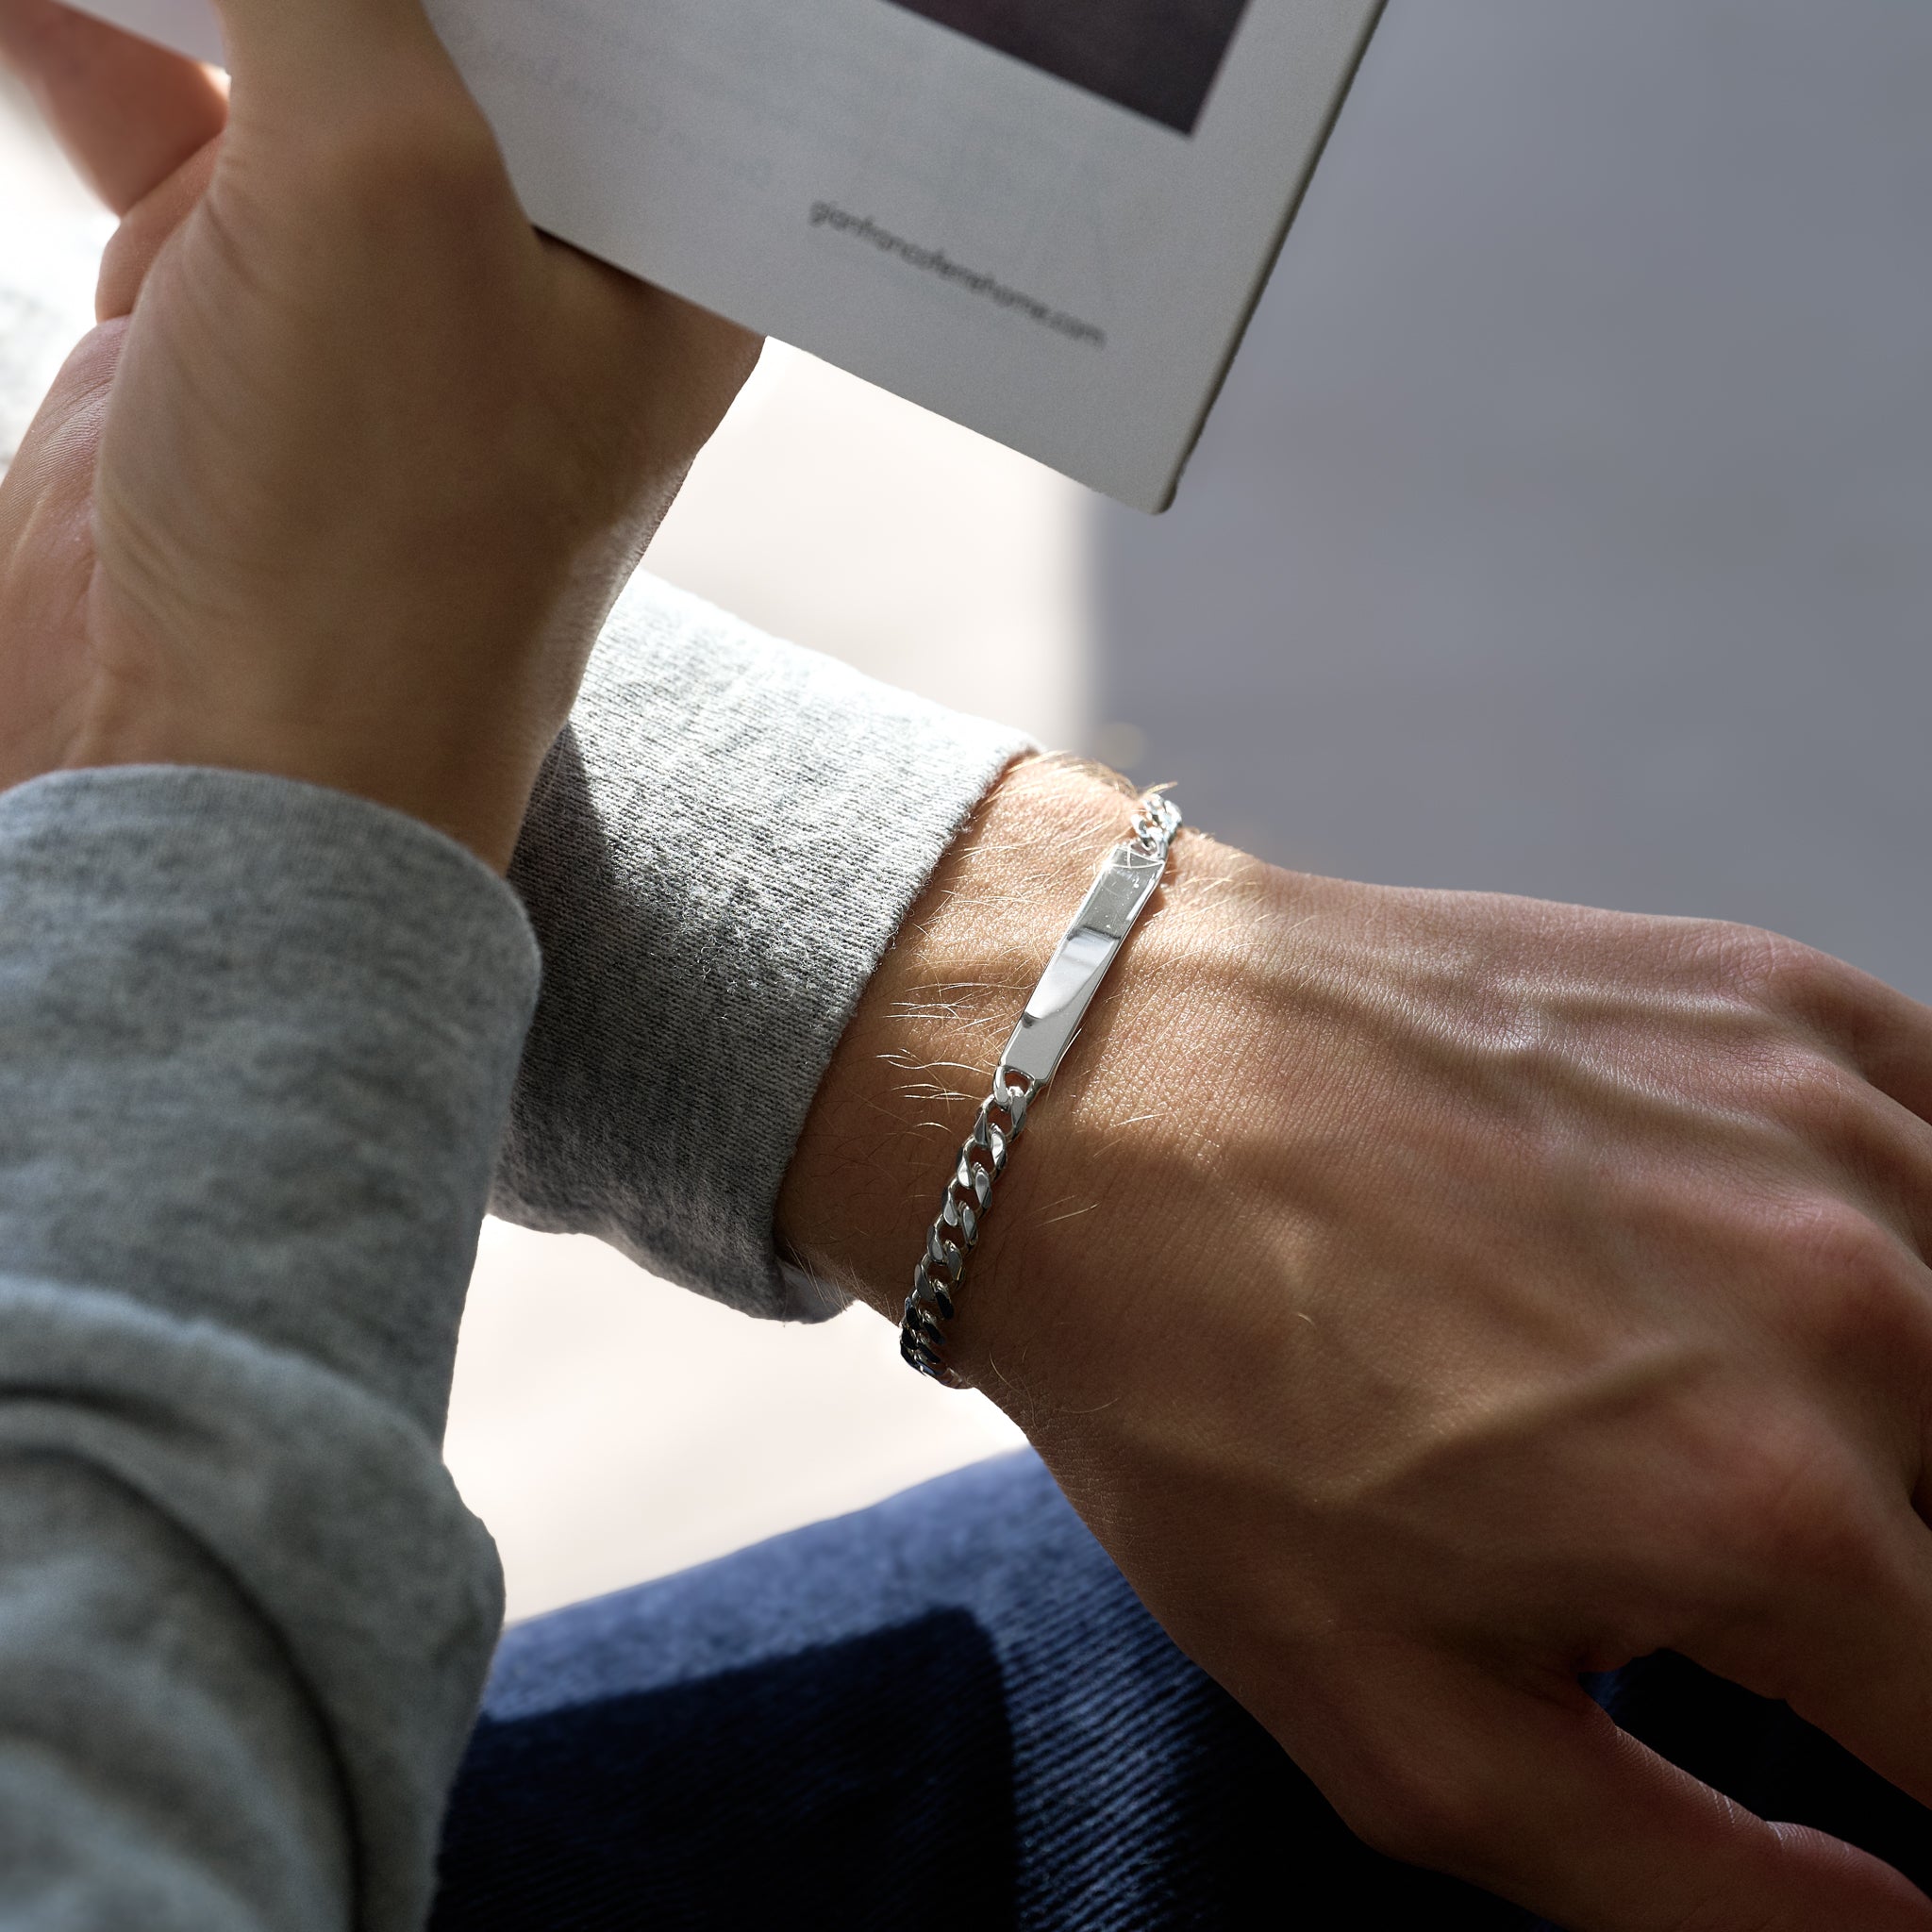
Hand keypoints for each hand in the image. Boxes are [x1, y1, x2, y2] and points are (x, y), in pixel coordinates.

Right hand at [0, 0, 755, 867]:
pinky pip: (160, 111)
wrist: (209, 773)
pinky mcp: (224, 312)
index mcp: (659, 255)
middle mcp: (532, 262)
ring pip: (290, 40)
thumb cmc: (365, 538)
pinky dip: (96, 33)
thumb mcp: (384, 190)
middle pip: (462, 15)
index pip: (633, 18)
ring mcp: (371, 284)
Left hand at [780, 755, 1931, 1929]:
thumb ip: (1683, 1883)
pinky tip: (1808, 1267)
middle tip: (1741, 1558)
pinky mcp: (1779, 1003)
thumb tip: (1897, 1924)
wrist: (1097, 1097)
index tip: (1837, 1726)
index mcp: (1774, 1523)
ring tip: (1744, 1421)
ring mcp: (1829, 1127)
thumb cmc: (1197, 1390)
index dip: (1915, 1761)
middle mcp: (1856, 1313)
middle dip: (1895, 1585)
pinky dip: (1919, 1235)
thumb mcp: (1387, 1721)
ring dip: (1908, 1417)